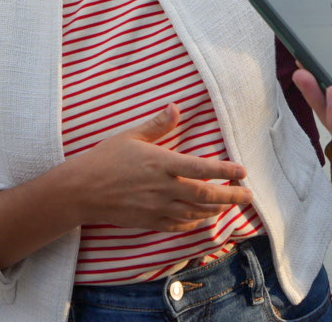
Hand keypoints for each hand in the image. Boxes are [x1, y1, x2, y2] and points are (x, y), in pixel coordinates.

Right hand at [72, 105, 253, 230]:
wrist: (82, 191)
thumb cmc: (105, 159)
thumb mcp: (131, 136)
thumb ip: (157, 125)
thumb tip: (175, 107)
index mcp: (162, 163)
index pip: (202, 168)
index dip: (226, 170)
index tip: (243, 170)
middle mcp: (164, 187)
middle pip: (206, 195)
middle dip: (231, 196)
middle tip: (249, 195)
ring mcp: (158, 208)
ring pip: (197, 212)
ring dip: (217, 209)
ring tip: (231, 206)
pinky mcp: (151, 222)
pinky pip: (180, 224)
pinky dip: (196, 221)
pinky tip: (203, 217)